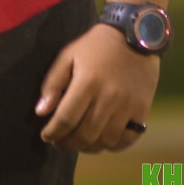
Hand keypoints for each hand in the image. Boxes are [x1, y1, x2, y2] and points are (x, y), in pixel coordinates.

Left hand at [35, 22, 159, 152]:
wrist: (135, 36)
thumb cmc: (96, 46)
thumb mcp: (69, 55)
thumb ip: (53, 83)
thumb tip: (41, 112)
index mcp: (87, 82)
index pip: (66, 119)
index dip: (53, 133)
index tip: (45, 136)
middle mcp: (108, 97)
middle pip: (85, 135)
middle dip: (67, 144)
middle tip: (59, 142)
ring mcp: (127, 106)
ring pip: (105, 141)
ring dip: (88, 148)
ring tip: (78, 143)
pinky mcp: (142, 110)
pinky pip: (126, 140)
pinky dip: (112, 146)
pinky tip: (101, 141)